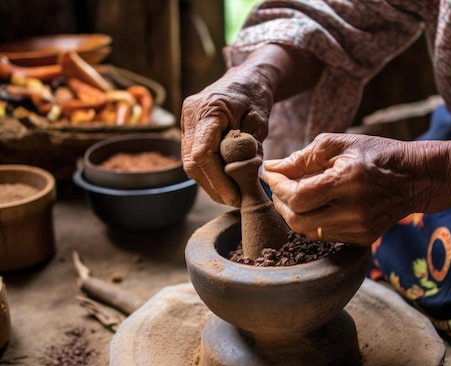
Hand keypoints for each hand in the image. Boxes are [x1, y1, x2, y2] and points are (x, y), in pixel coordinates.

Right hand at [180, 56, 275, 205]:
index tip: (234, 197)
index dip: (217, 179)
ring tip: (233, 196)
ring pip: (190, 164)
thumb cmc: (255, 93)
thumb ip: (252, 146)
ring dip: (211, 183)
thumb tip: (248, 177)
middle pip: (192, 162)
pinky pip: (194, 157)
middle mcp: (190, 115)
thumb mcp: (260, 119)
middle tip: (236, 202)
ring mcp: (187, 122)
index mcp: (208, 108)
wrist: (247, 75)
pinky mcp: (190, 129)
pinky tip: (226, 183)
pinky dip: (209, 173)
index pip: (202, 153)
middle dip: (214, 186)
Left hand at [261, 133, 423, 245]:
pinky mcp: (362, 239)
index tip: (270, 174)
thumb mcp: (340, 144)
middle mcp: (354, 210)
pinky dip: (312, 222)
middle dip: (281, 203)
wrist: (416, 178)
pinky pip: (324, 236)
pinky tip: (316, 206)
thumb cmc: (376, 155)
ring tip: (295, 195)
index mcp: (347, 181)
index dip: (277, 187)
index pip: (297, 196)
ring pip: (308, 231)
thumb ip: (303, 157)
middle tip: (279, 187)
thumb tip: (271, 168)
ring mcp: (359, 229)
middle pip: (297, 220)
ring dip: (294, 214)